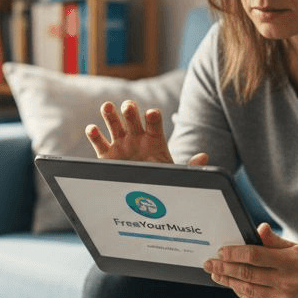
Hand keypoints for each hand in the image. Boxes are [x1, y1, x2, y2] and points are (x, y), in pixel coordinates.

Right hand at [85, 100, 207, 165]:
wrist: (142, 191)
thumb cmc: (159, 176)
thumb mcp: (175, 173)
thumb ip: (190, 165)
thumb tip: (205, 157)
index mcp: (154, 138)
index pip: (154, 122)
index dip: (153, 117)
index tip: (152, 113)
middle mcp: (136, 136)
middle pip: (132, 117)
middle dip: (130, 110)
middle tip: (128, 107)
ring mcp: (120, 143)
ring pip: (114, 123)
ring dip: (110, 113)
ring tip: (108, 107)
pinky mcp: (106, 153)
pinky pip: (99, 142)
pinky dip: (94, 135)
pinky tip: (92, 129)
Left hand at [203, 224, 297, 297]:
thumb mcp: (294, 247)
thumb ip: (274, 240)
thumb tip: (259, 228)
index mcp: (291, 262)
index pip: (255, 256)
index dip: (234, 253)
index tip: (220, 251)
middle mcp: (288, 282)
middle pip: (247, 275)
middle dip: (224, 268)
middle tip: (210, 263)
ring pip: (248, 291)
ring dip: (229, 282)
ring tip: (217, 274)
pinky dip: (242, 294)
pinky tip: (233, 285)